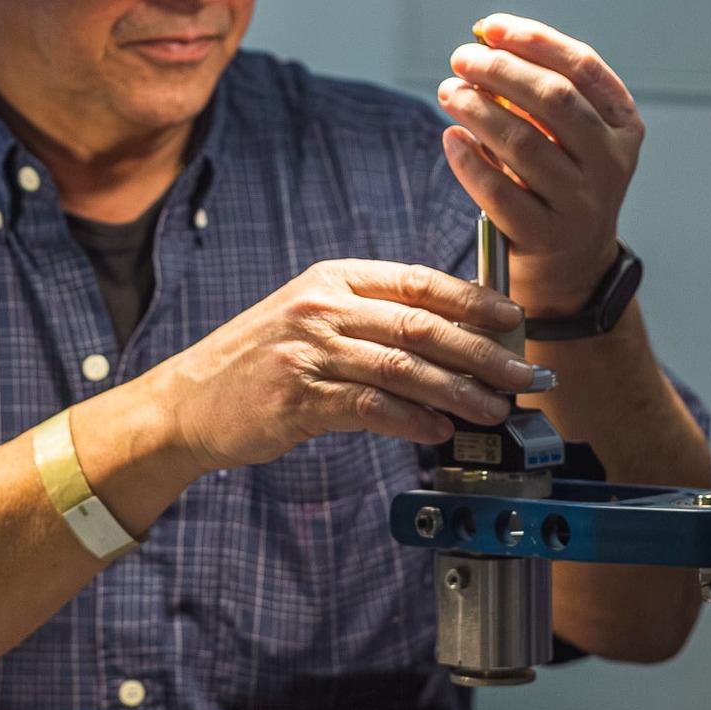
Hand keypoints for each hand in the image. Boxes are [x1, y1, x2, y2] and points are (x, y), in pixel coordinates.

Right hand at [151, 259, 537, 473]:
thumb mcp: (312, 319)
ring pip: (404, 367)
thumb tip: (453, 339)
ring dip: (458, 391)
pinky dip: (412, 420)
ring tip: (493, 411)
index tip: (513, 320)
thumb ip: (372, 320)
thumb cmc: (259, 362)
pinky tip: (437, 431)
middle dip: (482, 351)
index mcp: (333, 278)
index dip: (474, 300)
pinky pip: (371, 407)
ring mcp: (308, 350)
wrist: (188, 401)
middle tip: (522, 374)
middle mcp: (322, 307)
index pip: (418, 281)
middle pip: (421, 325)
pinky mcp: (298, 397)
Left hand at [439, 14, 643, 314]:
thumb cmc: (561, 181)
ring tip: (448, 92)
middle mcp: (610, 162)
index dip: (533, 40)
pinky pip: (499, 192)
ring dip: (478, 110)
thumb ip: (539, 93)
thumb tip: (486, 44)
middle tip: (461, 59)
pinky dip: (469, 161)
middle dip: (501, 71)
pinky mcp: (545, 236)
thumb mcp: (571, 136)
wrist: (570, 262)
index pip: (581, 67)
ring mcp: (581, 203)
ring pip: (523, 144)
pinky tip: (451, 137)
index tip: (490, 27)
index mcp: (623, 125)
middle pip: (554, 100)